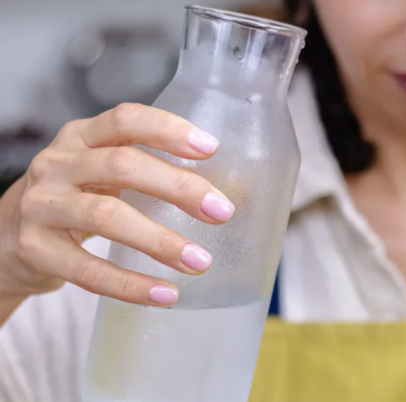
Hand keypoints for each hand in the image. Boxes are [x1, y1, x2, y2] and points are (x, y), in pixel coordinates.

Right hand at [0, 103, 232, 305]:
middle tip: (222, 211)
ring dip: (160, 241)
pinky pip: (87, 271)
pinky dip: (131, 285)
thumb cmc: (75, 199)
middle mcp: (58, 164)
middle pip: (123, 165)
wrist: (6, 239)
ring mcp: (41, 206)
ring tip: (200, 261)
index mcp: (81, 137)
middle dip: (179, 187)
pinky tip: (165, 294)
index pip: (126, 118)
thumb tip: (238, 192)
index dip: (168, 129)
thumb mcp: (104, 174)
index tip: (210, 148)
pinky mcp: (34, 250)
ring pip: (106, 217)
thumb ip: (154, 172)